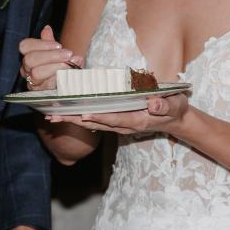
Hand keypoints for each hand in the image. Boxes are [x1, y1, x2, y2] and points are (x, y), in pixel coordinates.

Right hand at [19, 25, 79, 91]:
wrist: (70, 85)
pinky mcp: (40, 95)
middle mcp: (27, 70)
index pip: (24, 46)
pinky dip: (59, 79)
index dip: (41, 44)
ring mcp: (33, 83)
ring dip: (55, 67)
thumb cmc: (62, 67)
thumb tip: (46, 28)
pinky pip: (46, 87)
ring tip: (70, 64)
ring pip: (36, 73)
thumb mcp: (57, 53)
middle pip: (29, 59)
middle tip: (68, 54)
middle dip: (50, 55)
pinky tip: (70, 74)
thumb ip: (50, 42)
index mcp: (29, 56)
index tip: (59, 45)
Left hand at [46, 92, 193, 137]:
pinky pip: (97, 120)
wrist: (175, 119)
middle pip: (97, 123)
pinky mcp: (118, 121)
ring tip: (53, 116)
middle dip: (75, 120)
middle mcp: (125, 125)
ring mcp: (120, 124)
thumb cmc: (175, 108)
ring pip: (93, 122)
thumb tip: (154, 104)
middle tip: (54, 116)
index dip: (98, 116)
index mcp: (137, 120)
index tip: (82, 114)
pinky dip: (81, 117)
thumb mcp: (175, 105)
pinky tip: (68, 113)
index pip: (114, 118)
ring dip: (73, 119)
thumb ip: (164, 105)